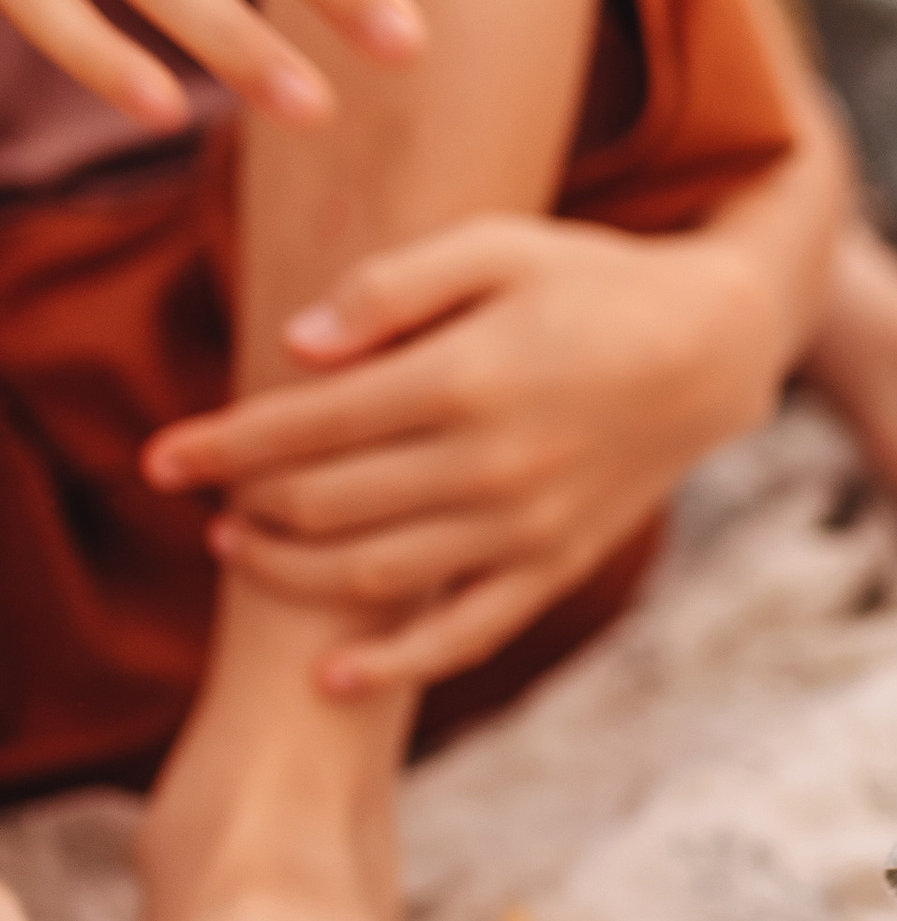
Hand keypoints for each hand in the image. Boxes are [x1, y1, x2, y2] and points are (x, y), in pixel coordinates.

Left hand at [142, 213, 789, 694]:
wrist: (712, 348)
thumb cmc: (589, 282)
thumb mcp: (496, 244)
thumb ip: (389, 289)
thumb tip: (295, 349)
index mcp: (465, 376)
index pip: (306, 424)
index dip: (221, 445)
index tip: (161, 457)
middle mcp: (491, 464)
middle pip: (325, 505)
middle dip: (247, 504)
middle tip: (208, 494)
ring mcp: (524, 527)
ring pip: (374, 577)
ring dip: (290, 574)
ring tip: (240, 550)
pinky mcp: (555, 567)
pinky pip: (464, 634)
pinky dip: (394, 665)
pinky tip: (332, 676)